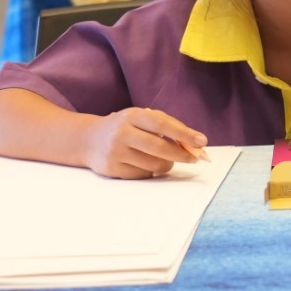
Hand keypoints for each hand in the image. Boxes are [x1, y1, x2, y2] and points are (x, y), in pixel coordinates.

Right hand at [82, 108, 208, 179]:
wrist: (88, 140)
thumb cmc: (125, 127)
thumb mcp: (141, 118)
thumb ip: (166, 126)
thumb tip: (194, 143)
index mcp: (132, 115)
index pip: (162, 124)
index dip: (184, 133)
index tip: (202, 141)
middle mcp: (122, 133)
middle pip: (159, 148)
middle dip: (182, 155)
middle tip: (194, 158)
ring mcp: (115, 152)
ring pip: (153, 165)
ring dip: (167, 164)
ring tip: (166, 159)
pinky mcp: (112, 169)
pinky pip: (143, 175)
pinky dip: (150, 171)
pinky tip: (144, 163)